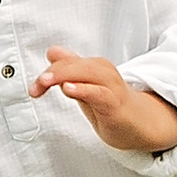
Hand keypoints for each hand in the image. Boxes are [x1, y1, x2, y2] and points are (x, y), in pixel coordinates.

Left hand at [33, 48, 176, 152]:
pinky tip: (69, 89)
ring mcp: (111, 87)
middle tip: (38, 83)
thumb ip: (70, 70)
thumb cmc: (113, 105)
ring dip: (64, 75)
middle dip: (53, 72)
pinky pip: (99, 93)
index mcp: (94, 67)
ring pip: (87, 73)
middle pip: (74, 65)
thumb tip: (53, 52)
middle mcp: (103, 72)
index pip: (66, 62)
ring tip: (45, 81)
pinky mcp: (116, 103)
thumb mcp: (87, 86)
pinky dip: (84, 89)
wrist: (141, 125)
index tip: (35, 88)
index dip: (48, 72)